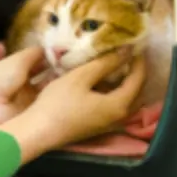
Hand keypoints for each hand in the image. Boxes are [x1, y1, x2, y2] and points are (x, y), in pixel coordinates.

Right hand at [0, 51, 145, 163]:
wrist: (37, 132)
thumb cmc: (58, 103)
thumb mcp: (81, 77)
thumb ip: (106, 63)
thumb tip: (127, 50)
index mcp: (119, 105)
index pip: (138, 79)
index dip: (138, 60)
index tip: (134, 44)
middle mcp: (119, 117)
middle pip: (137, 92)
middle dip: (135, 72)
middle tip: (128, 54)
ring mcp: (108, 124)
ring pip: (126, 100)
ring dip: (125, 82)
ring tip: (116, 64)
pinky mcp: (97, 126)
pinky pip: (115, 106)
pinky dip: (115, 92)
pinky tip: (102, 81)